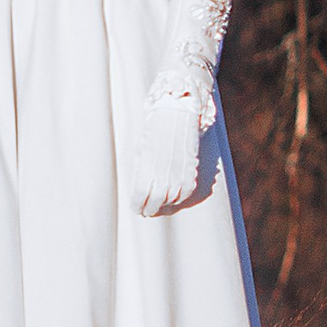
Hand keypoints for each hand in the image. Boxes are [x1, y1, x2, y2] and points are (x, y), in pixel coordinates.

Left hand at [135, 88, 212, 216]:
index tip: (135, 209)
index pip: (139, 196)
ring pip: (171, 200)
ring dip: (163, 205)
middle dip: (149, 210)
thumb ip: (140, 173)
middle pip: (155, 203)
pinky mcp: (191, 172)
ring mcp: (178, 173)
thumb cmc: (153, 132)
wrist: (175, 115)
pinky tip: (172, 196)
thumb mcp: (140, 152)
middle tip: (145, 212)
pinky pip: (185, 193)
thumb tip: (139, 193)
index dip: (136, 205)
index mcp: (146, 166)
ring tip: (157, 204)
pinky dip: (178, 198)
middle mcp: (163, 173)